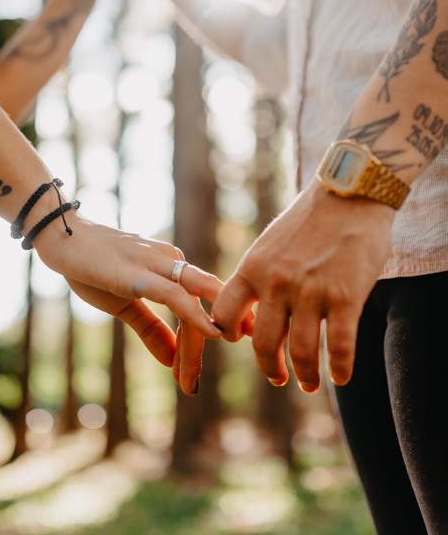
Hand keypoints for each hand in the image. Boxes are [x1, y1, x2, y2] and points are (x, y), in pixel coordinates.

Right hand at [35, 217, 223, 393]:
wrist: (61, 237)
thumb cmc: (92, 267)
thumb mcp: (124, 303)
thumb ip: (150, 329)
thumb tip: (172, 360)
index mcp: (173, 266)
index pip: (197, 308)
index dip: (194, 346)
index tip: (188, 381)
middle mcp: (174, 260)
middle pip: (204, 305)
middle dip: (209, 343)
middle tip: (193, 386)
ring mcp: (159, 262)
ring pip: (192, 304)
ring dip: (197, 343)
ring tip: (189, 380)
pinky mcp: (141, 271)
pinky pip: (176, 294)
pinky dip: (194, 315)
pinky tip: (210, 334)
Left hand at [211, 178, 394, 391]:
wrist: (350, 191)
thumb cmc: (310, 217)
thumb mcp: (271, 242)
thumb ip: (261, 274)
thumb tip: (254, 309)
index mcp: (253, 267)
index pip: (224, 314)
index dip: (229, 335)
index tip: (243, 342)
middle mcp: (277, 282)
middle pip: (262, 343)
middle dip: (269, 368)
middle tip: (277, 378)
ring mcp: (311, 292)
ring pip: (301, 353)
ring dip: (305, 376)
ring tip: (310, 384)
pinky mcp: (345, 297)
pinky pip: (338, 347)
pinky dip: (339, 370)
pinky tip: (340, 376)